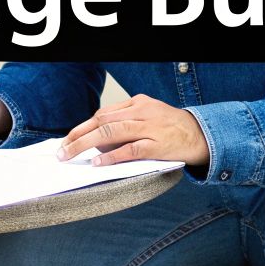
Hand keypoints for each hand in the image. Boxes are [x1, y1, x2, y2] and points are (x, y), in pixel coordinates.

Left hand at [58, 94, 208, 167]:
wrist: (202, 134)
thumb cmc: (172, 128)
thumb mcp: (147, 117)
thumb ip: (125, 124)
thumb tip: (98, 141)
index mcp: (137, 103)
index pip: (102, 114)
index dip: (82, 127)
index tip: (68, 140)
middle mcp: (141, 112)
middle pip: (101, 121)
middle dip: (78, 135)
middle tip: (62, 150)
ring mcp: (149, 128)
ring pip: (110, 132)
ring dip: (86, 144)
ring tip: (70, 155)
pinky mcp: (157, 144)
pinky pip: (130, 149)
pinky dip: (111, 156)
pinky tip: (98, 162)